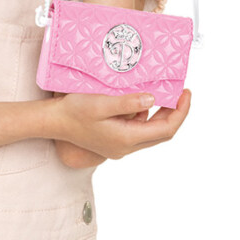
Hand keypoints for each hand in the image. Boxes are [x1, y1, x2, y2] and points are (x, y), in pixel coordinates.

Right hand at [51, 90, 191, 164]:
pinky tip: (141, 101)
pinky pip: (138, 130)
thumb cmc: (73, 112)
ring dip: (161, 115)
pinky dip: (146, 116)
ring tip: (164, 94)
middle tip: (180, 93)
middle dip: (175, 113)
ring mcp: (120, 146)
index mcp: (127, 138)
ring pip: (150, 132)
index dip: (180, 112)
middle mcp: (126, 146)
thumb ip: (128, 102)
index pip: (166, 128)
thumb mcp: (101, 103)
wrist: (54, 122)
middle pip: (162, 133)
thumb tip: (152, 99)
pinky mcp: (114, 141)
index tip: (186, 94)